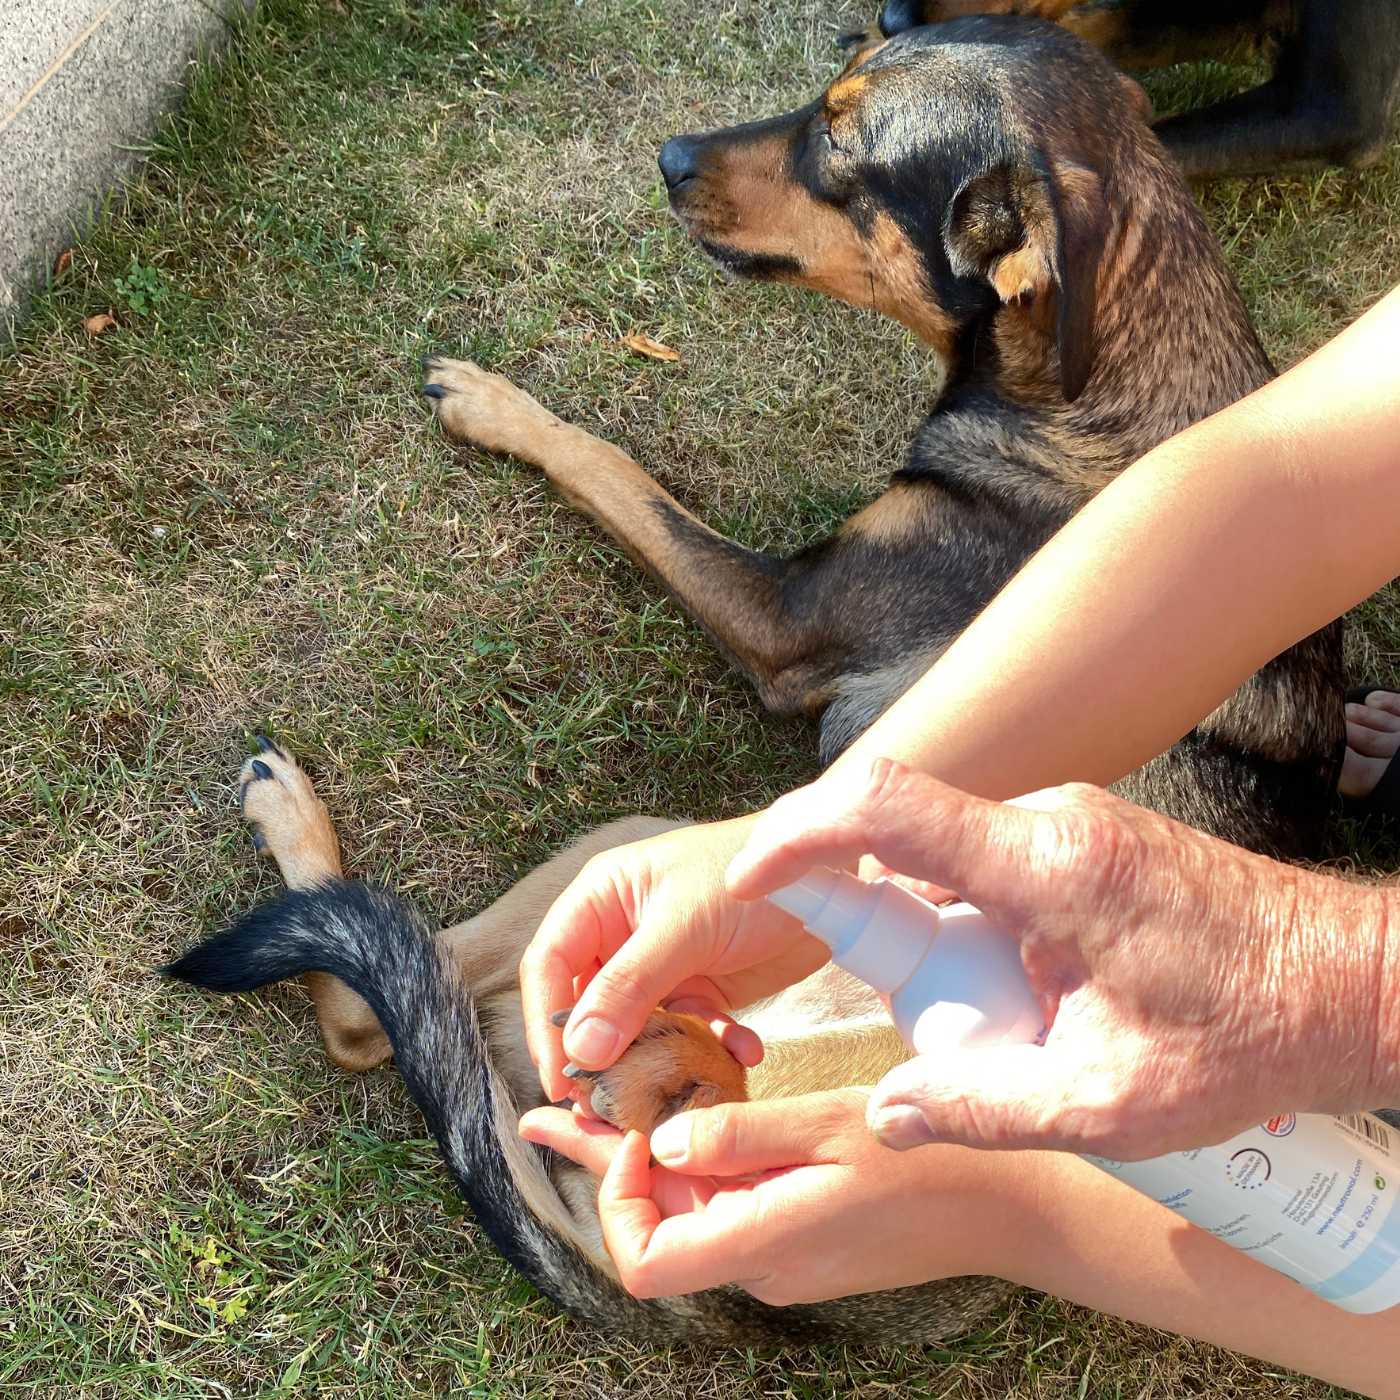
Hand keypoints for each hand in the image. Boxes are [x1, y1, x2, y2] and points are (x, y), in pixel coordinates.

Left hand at [518, 1090, 1002, 1302]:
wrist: (1006, 1203)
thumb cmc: (927, 1160)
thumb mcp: (830, 1125)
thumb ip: (741, 1134)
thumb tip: (662, 1144)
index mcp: (763, 1244)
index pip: (646, 1264)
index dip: (617, 1202)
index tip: (637, 1133)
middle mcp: (761, 1265)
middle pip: (659, 1224)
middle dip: (611, 1160)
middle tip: (552, 1109)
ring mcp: (782, 1257)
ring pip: (693, 1208)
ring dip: (653, 1158)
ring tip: (603, 1103)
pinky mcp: (800, 1238)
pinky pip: (732, 1203)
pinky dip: (703, 1162)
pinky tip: (690, 1117)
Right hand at [520, 816, 829, 1100]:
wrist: (826, 877)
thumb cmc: (747, 878)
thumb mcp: (683, 928)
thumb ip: (628, 988)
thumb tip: (579, 1050)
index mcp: (601, 902)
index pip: (549, 965)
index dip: (547, 1023)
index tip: (561, 1080)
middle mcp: (623, 935)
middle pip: (589, 1006)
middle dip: (603, 1055)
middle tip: (614, 1106)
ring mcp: (663, 965)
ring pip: (639, 1029)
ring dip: (661, 1061)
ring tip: (682, 1091)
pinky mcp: (703, 988)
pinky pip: (689, 1033)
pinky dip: (709, 1050)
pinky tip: (743, 1053)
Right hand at [726, 759, 1391, 1158]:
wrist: (1357, 980)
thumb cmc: (1254, 1034)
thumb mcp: (1112, 1101)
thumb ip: (983, 1107)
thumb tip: (891, 1111)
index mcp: (1049, 865)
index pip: (886, 807)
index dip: (798, 835)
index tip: (750, 882)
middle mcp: (1053, 819)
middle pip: (902, 827)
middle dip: (861, 902)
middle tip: (891, 992)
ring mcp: (1071, 818)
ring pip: (947, 850)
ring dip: (932, 923)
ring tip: (1006, 1013)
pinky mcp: (1084, 835)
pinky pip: (989, 861)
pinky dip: (973, 919)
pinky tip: (1036, 992)